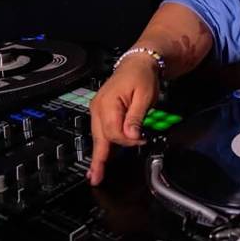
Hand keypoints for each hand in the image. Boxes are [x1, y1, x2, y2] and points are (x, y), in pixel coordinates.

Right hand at [88, 55, 158, 185]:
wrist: (138, 62)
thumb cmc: (142, 76)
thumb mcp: (144, 96)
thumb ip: (136, 117)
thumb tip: (131, 137)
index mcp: (108, 104)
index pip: (114, 132)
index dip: (128, 141)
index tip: (141, 140)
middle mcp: (98, 108)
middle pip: (100, 138)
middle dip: (101, 158)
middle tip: (96, 178)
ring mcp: (97, 110)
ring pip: (97, 136)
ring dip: (98, 154)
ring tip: (95, 173)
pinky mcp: (101, 111)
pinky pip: (100, 131)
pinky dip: (100, 144)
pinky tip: (99, 157)